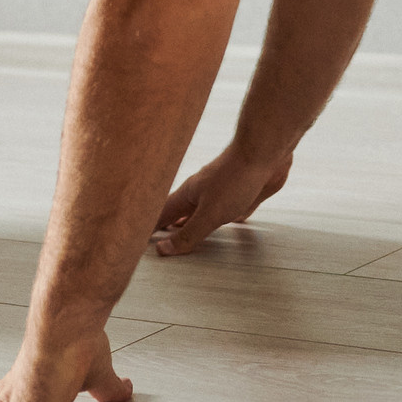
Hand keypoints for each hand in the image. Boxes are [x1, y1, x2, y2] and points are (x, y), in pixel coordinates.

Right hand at [152, 143, 290, 254]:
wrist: (265, 151)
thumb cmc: (235, 179)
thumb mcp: (209, 214)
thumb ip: (188, 233)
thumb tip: (163, 250)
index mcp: (188, 196)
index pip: (162, 215)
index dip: (149, 229)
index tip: (137, 242)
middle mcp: (202, 193)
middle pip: (181, 213)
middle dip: (169, 227)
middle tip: (157, 241)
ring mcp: (223, 192)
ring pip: (205, 211)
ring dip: (195, 223)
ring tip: (186, 233)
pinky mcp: (245, 194)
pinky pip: (234, 209)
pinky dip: (229, 218)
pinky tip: (234, 222)